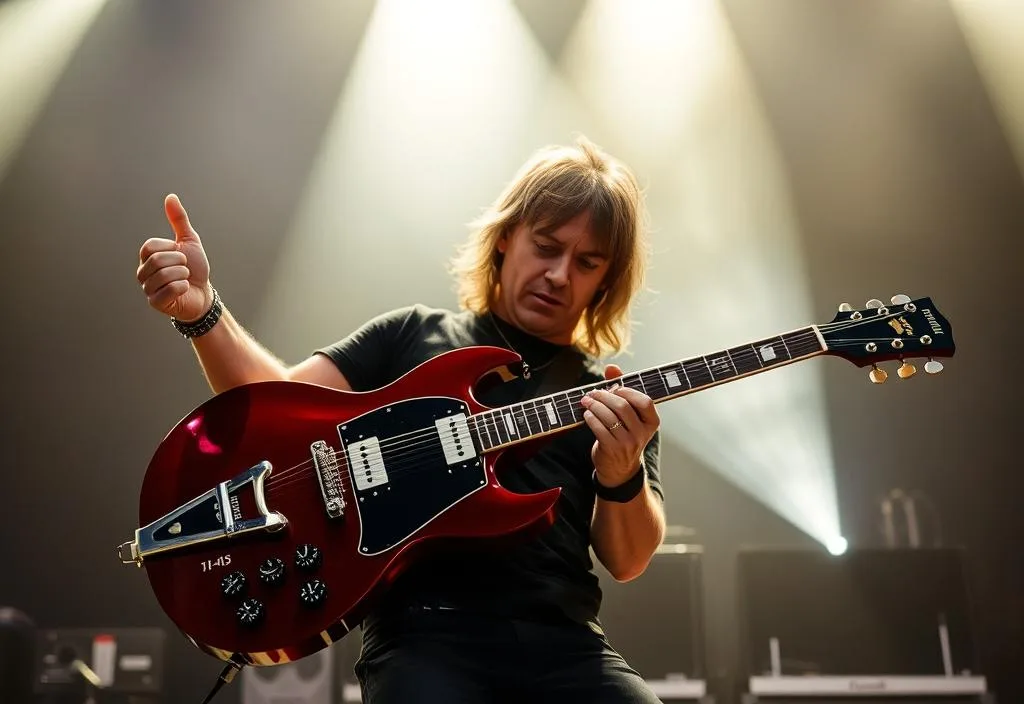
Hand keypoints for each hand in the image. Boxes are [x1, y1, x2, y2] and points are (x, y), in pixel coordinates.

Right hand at [136, 194, 212, 320]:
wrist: (204, 293)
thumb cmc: (195, 268)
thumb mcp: (189, 240)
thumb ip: (178, 220)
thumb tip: (171, 196)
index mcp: (148, 257)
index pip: (150, 246)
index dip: (171, 249)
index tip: (181, 255)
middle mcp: (143, 272)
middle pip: (156, 261)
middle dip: (179, 263)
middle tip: (185, 268)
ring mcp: (147, 288)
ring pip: (163, 276)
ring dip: (182, 275)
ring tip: (185, 278)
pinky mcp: (155, 303)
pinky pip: (169, 290)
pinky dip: (183, 287)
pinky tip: (185, 289)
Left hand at [580, 364, 659, 487]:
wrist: (620, 469)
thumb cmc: (623, 435)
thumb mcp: (628, 416)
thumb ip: (621, 390)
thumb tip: (612, 367)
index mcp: (652, 422)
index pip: (644, 401)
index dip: (628, 391)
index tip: (614, 388)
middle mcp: (642, 433)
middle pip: (622, 406)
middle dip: (604, 396)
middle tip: (592, 393)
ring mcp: (628, 443)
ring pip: (609, 416)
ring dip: (594, 405)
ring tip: (586, 401)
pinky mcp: (613, 449)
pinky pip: (599, 428)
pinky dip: (590, 418)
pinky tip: (587, 414)